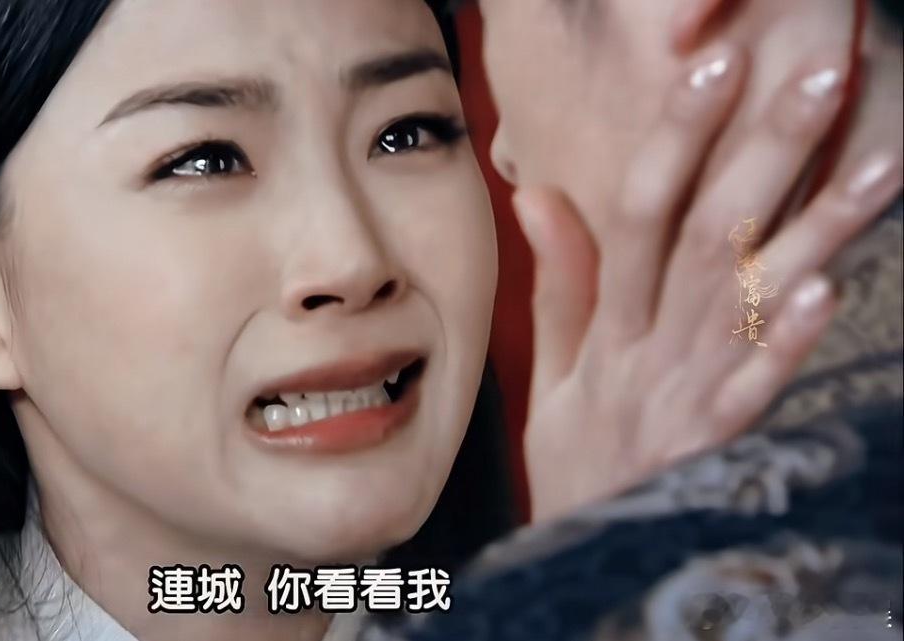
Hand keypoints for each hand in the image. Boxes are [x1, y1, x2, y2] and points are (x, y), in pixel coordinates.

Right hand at [517, 44, 903, 522]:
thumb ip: (559, 280)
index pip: (637, 210)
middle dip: (763, 149)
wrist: (581, 557)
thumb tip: (539, 193)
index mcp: (611, 324)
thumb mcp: (557, 369)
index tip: (715, 63)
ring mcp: (680, 397)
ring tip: (875, 164)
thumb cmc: (578, 458)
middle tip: (821, 72)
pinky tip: (823, 293)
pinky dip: (780, 347)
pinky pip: (746, 394)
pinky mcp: (704, 449)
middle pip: (705, 236)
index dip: (675, 135)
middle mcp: (648, 348)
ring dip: (808, 232)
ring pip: (743, 302)